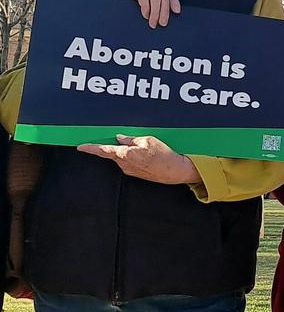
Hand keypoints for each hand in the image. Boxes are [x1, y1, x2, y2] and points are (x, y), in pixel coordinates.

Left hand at [77, 135, 201, 184]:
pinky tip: (147, 154)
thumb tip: (120, 138)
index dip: (90, 148)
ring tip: (145, 147)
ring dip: (128, 151)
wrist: (175, 171)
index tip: (80, 147)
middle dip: (117, 146)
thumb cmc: (163, 155)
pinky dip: (134, 157)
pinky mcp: (136, 173)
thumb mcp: (148, 140)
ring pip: (122, 157)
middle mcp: (124, 164)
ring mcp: (130, 170)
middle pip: (113, 153)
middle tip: (127, 140)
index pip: (103, 150)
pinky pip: (130, 162)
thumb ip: (130, 139)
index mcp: (125, 154)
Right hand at [119, 0, 180, 27]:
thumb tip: (167, 22)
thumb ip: (155, 15)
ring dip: (156, 13)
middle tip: (162, 24)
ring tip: (152, 23)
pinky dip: (146, 7)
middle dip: (164, 12)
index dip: (174, 3)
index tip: (177, 12)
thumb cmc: (129, 15)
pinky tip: (144, 15)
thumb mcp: (146, 15)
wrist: (111, 11)